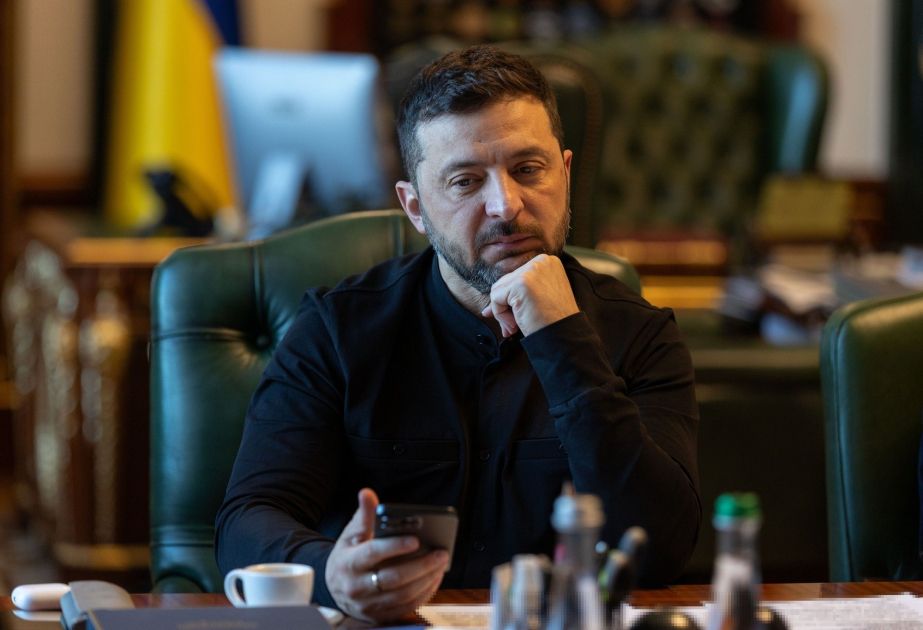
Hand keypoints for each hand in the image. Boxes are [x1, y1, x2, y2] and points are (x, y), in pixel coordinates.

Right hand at [324, 489, 449, 621]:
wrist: (334, 588)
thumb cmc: (348, 556)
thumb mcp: (350, 535)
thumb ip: (363, 515)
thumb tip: (367, 494)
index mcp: (348, 563)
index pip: (374, 553)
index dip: (395, 546)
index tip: (416, 540)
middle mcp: (356, 587)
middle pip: (394, 578)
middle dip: (421, 565)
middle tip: (441, 552)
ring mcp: (368, 604)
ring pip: (403, 594)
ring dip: (427, 579)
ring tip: (441, 563)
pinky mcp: (379, 615)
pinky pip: (406, 606)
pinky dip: (424, 593)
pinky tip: (434, 579)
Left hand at [481, 254, 579, 336]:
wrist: (564, 337)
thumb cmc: (553, 322)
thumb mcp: (537, 300)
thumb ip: (514, 296)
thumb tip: (486, 310)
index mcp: (548, 262)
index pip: (516, 277)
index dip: (513, 299)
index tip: (523, 315)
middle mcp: (541, 262)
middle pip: (506, 282)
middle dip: (507, 307)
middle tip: (515, 326)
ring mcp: (531, 271)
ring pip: (498, 290)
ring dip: (503, 313)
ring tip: (516, 327)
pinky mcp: (520, 283)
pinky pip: (495, 298)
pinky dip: (500, 315)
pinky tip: (515, 325)